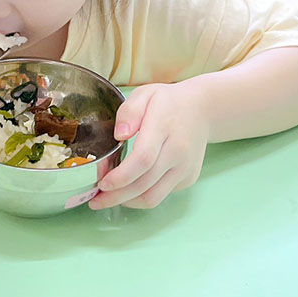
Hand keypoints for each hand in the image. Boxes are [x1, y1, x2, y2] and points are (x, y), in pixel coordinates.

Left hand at [89, 81, 210, 209]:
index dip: (120, 176)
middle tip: (95, 200)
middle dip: (116, 196)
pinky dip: (141, 196)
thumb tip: (120, 135)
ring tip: (107, 199)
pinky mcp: (188, 178)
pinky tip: (128, 189)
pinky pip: (162, 194)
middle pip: (144, 183)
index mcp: (164, 128)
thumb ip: (129, 112)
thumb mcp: (144, 94)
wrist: (201, 110)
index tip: (102, 183)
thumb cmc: (168, 102)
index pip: (143, 159)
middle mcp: (178, 152)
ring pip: (153, 197)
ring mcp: (185, 168)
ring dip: (127, 202)